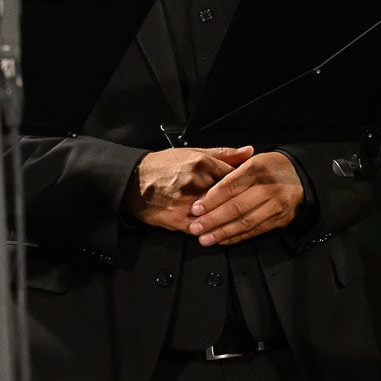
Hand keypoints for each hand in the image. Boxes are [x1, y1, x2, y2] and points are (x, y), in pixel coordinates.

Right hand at [124, 146, 253, 231]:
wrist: (132, 181)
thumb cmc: (162, 166)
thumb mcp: (192, 153)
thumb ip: (223, 154)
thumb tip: (248, 151)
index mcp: (202, 163)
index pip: (235, 176)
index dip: (243, 184)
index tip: (246, 189)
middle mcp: (196, 182)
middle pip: (229, 197)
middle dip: (235, 202)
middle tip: (240, 205)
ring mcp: (188, 203)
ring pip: (217, 215)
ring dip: (224, 218)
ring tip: (228, 218)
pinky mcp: (179, 219)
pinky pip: (204, 229)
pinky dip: (210, 229)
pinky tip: (213, 228)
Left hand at [190, 150, 304, 246]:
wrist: (301, 176)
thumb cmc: (269, 167)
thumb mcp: (250, 160)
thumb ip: (228, 172)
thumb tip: (205, 191)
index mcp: (257, 169)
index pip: (230, 186)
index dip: (211, 199)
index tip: (195, 208)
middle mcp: (269, 187)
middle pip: (237, 207)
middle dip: (213, 219)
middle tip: (196, 227)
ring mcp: (276, 205)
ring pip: (246, 222)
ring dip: (223, 232)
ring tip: (205, 238)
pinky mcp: (280, 219)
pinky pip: (256, 230)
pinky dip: (237, 237)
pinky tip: (222, 240)